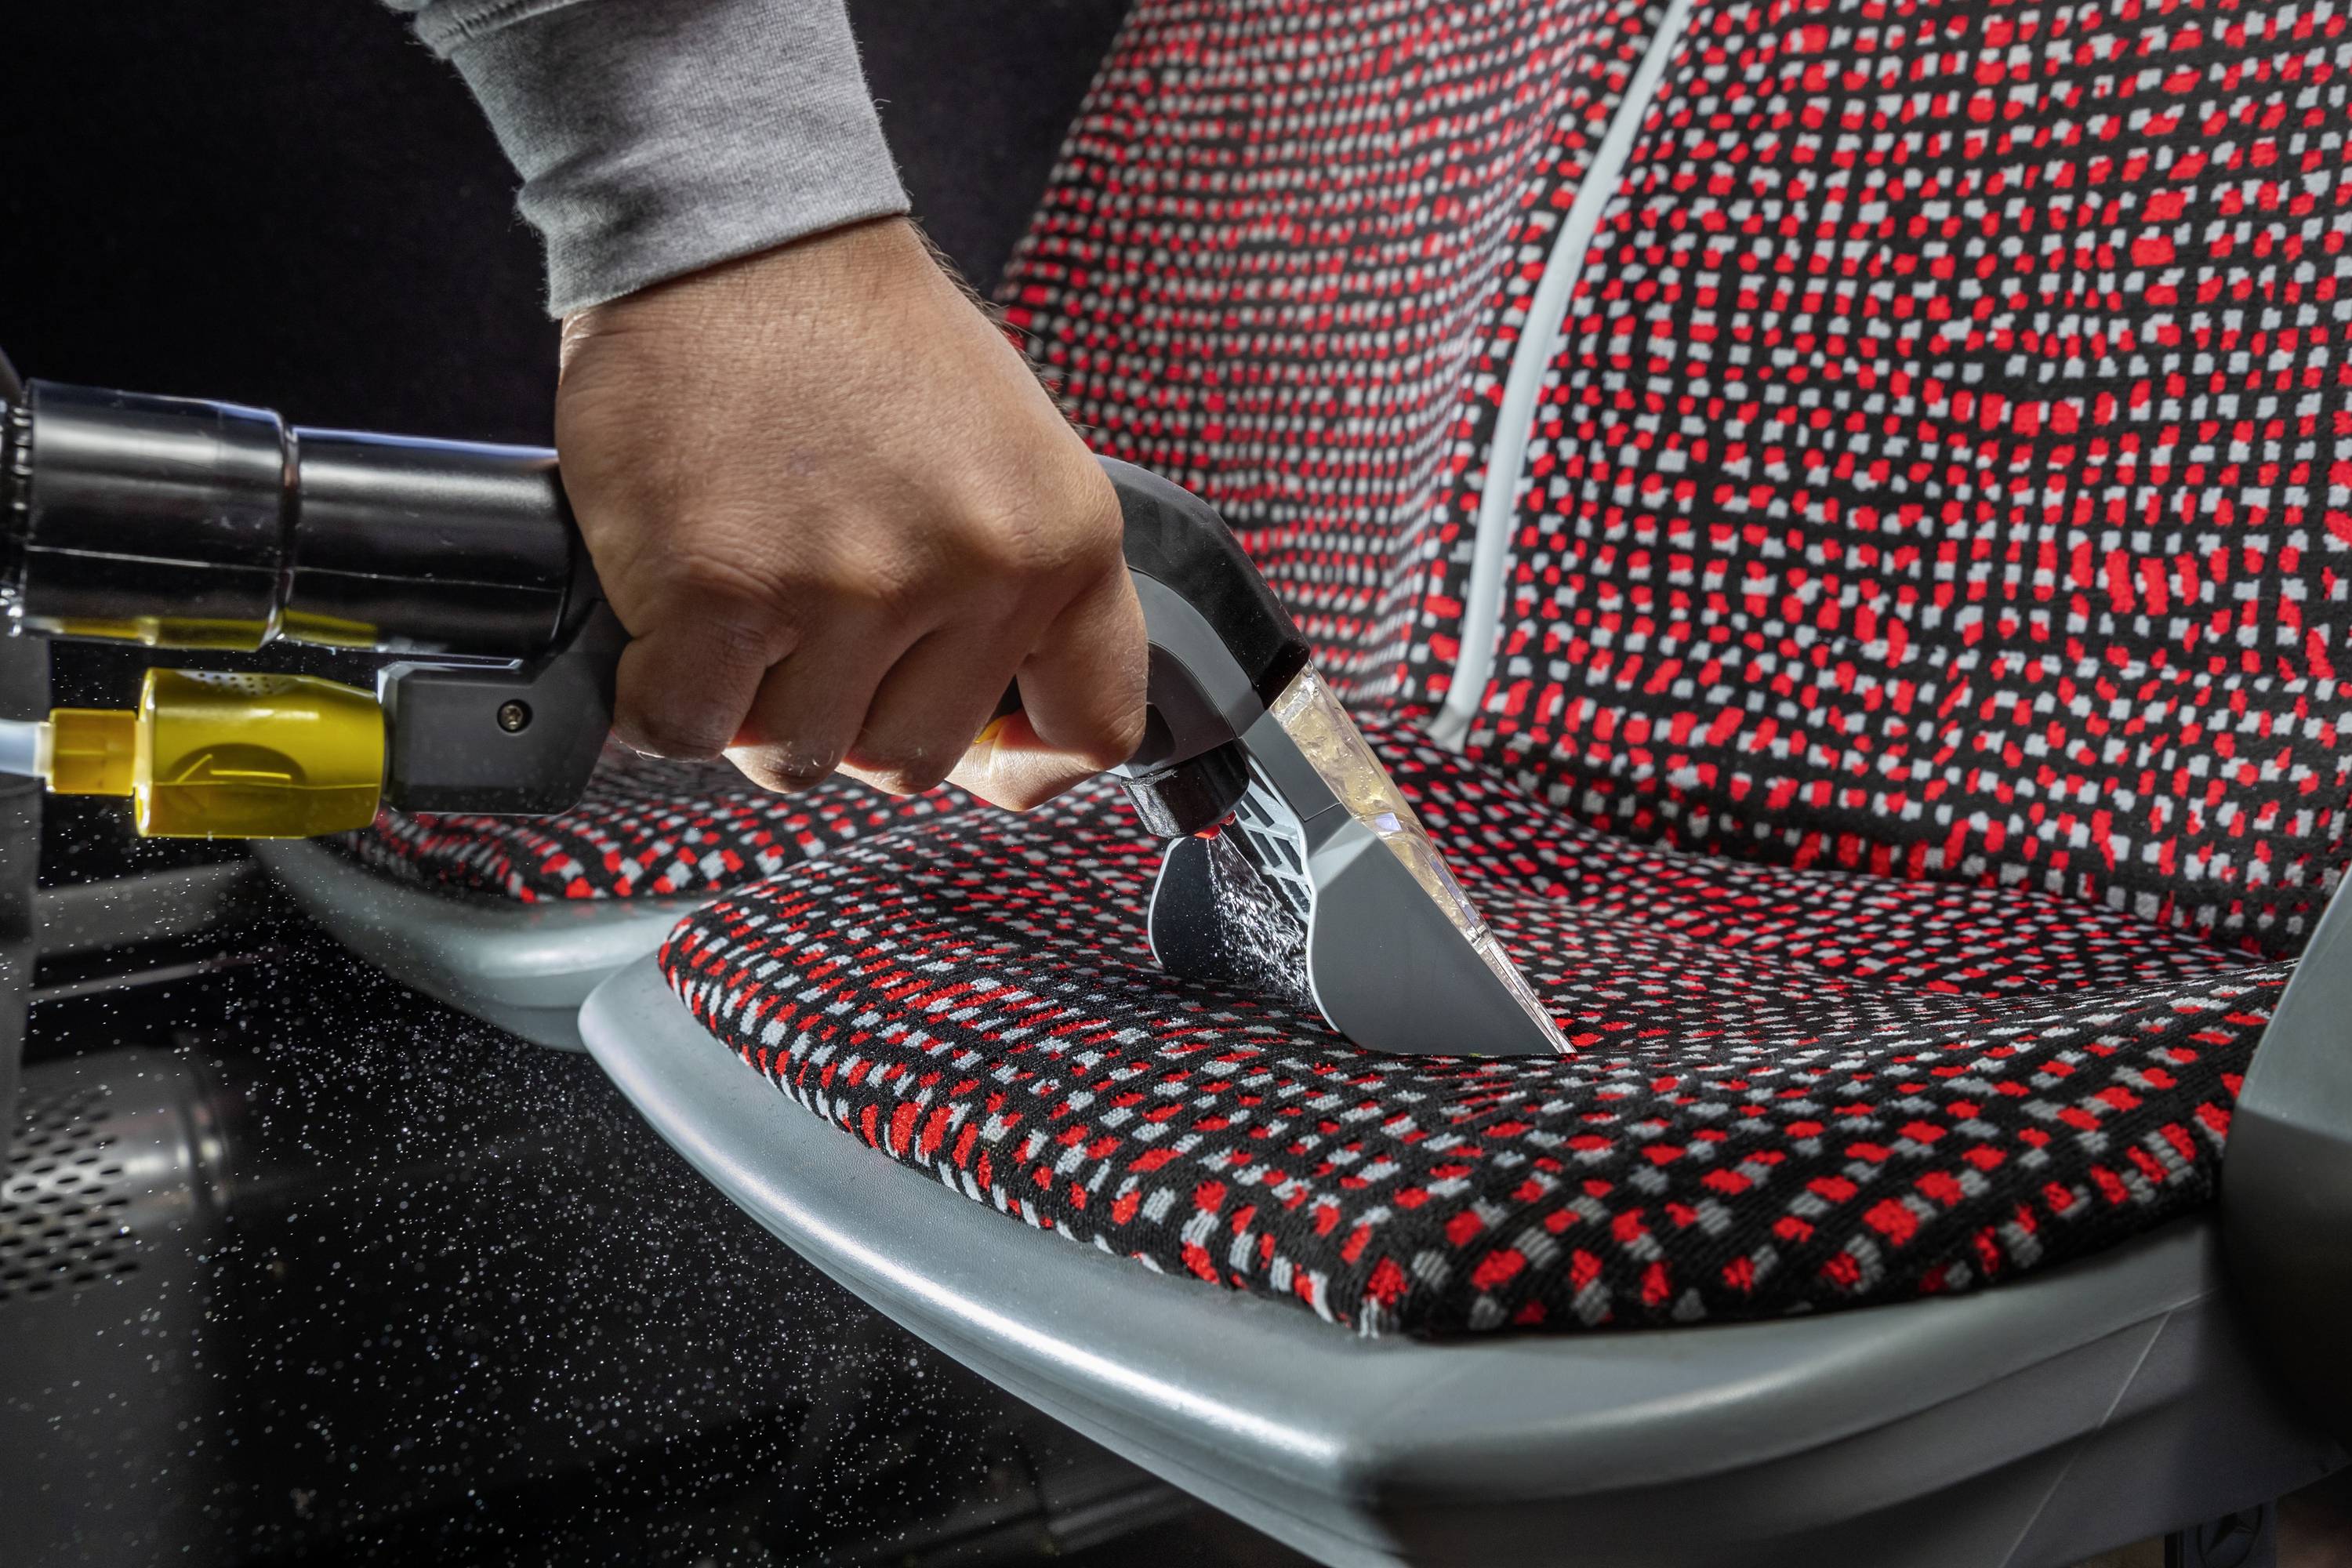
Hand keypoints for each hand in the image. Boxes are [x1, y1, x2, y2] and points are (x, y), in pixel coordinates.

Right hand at [554, 217, 1146, 808]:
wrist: (737, 226)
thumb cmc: (857, 335)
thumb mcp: (1008, 453)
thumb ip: (1014, 585)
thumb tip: (1001, 724)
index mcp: (1065, 538)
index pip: (1093, 728)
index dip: (1023, 760)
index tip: (975, 743)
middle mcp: (974, 569)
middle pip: (911, 759)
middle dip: (848, 713)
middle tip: (807, 620)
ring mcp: (851, 586)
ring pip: (797, 758)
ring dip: (752, 703)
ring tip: (741, 595)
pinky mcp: (722, 593)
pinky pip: (687, 731)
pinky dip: (660, 699)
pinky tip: (668, 624)